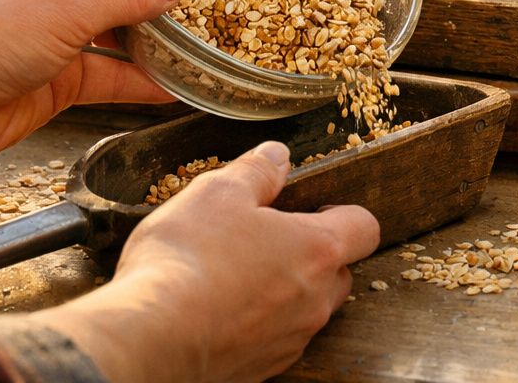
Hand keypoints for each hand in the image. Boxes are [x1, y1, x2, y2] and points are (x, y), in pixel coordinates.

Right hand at [41, 141, 379, 382]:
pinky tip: (220, 309)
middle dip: (312, 254)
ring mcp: (290, 340)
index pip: (365, 228)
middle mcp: (315, 300)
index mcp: (316, 249)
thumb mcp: (217, 192)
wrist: (151, 338)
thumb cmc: (187, 259)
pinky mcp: (262, 369)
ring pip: (306, 309)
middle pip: (338, 272)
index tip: (315, 208)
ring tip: (235, 275)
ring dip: (284, 291)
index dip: (346, 213)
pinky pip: (275, 339)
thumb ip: (256, 171)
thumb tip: (277, 155)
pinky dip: (258, 323)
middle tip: (267, 240)